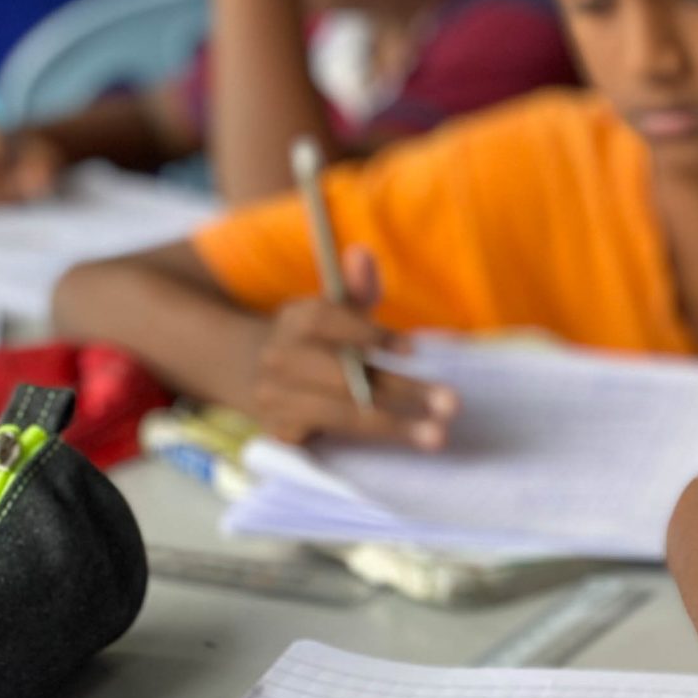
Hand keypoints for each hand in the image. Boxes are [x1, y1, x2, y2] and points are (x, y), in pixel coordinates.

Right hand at [247, 246, 456, 447]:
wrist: (246, 372)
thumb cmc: (314, 341)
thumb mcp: (333, 310)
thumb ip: (356, 288)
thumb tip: (364, 253)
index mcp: (296, 319)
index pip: (329, 322)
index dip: (370, 334)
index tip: (412, 349)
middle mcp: (280, 358)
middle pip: (343, 377)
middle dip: (400, 391)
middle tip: (451, 403)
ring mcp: (275, 397)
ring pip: (341, 414)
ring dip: (393, 426)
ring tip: (436, 436)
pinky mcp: (280, 431)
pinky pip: (330, 438)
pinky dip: (368, 443)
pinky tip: (401, 444)